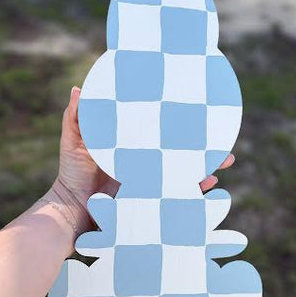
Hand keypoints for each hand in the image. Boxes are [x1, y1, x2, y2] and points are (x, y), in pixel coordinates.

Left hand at [50, 86, 234, 235]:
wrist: (72, 207)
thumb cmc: (72, 171)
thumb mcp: (73, 140)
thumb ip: (76, 117)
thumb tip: (78, 89)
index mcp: (133, 144)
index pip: (160, 127)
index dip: (177, 120)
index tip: (195, 106)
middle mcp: (147, 160)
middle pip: (180, 147)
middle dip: (202, 141)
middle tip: (221, 135)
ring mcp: (152, 180)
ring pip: (185, 169)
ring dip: (206, 164)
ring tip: (223, 159)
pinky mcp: (152, 200)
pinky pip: (178, 194)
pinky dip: (195, 190)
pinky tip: (209, 184)